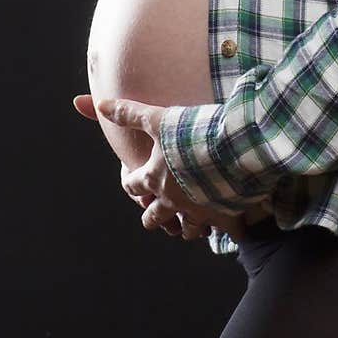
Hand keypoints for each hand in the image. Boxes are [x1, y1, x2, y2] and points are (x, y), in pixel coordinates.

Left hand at [73, 94, 271, 241]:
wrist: (232, 145)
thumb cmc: (192, 131)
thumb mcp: (158, 118)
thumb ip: (129, 114)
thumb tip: (101, 104)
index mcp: (154, 179)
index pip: (132, 187)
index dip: (130, 182)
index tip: (132, 178)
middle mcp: (172, 201)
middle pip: (153, 218)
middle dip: (153, 216)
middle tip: (157, 211)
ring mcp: (198, 211)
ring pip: (187, 230)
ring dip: (187, 226)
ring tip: (193, 219)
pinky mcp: (224, 215)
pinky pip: (228, 233)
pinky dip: (232, 230)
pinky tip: (236, 225)